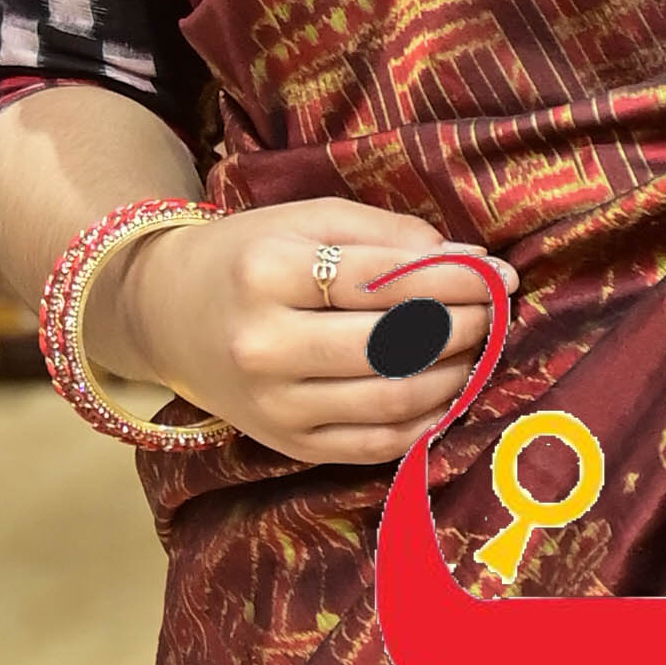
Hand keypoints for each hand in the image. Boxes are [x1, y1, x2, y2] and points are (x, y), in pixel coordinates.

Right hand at [99, 197, 512, 470]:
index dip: (454, 280)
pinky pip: (377, 444)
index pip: (383, 282)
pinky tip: (449, 392)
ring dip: (454, 375)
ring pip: (392, 400)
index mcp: (266, 273)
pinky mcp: (287, 444)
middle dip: (461, 327)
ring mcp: (274, 405)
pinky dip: (427, 421)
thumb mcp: (305, 220)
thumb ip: (386, 233)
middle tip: (494, 312)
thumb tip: (469, 259)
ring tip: (476, 348)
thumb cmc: (248, 257)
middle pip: (393, 345)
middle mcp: (264, 346)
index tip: (499, 275)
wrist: (166, 316)